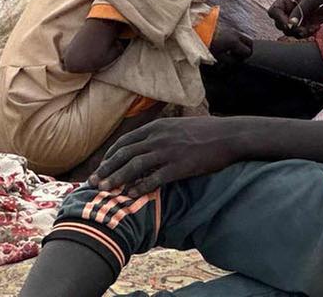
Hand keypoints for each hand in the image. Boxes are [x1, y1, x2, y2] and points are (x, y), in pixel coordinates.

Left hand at [94, 117, 245, 194]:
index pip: (125, 142)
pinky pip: (155, 179)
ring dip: (116, 179)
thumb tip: (147, 145)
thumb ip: (161, 134)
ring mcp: (168, 151)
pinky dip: (140, 187)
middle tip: (93, 183)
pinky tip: (131, 195)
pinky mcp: (179, 166)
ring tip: (105, 190)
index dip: (110, 156)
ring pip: (134, 166)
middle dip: (106, 169)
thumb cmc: (206, 132)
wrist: (229, 135)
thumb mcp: (178, 126)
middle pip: (124, 154)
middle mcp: (158, 137)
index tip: (101, 168)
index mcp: (157, 127)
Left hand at [209, 20, 251, 65]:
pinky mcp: (228, 28)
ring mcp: (233, 30)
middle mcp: (236, 34)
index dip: (244, 58)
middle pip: (250, 43)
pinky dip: (237, 41)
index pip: (248, 51)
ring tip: (232, 51)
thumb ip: (231, 61)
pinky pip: (238, 35)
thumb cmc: (208, 46)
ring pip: (244, 38)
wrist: (199, 33)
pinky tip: (228, 45)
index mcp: (235, 42)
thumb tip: (237, 61)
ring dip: (242, 45)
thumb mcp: (220, 57)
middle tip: (239, 57)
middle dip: (247, 50)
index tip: (237, 61)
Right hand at [267, 0, 322, 37]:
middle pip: (279, 24)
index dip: (279, 19)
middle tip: (302, 29)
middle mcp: (287, 10)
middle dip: (291, 29)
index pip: (274, 11)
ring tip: (312, 27)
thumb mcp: (310, 0)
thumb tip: (290, 24)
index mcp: (286, 0)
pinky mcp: (301, 26)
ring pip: (289, 31)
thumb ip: (300, 11)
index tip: (289, 25)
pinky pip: (298, 34)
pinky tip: (315, 27)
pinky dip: (307, 33)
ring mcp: (293, 19)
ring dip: (300, 32)